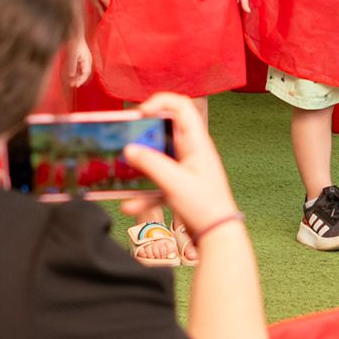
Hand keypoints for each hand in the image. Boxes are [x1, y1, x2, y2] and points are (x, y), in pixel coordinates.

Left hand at [67, 37, 92, 87]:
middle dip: (79, 80)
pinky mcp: (82, 59)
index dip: (81, 80)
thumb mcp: (72, 55)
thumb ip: (72, 65)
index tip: (76, 85)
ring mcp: (86, 60)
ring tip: (71, 82)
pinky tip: (72, 76)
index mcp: (87, 61)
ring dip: (78, 77)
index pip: (85, 73)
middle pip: (85, 74)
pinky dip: (77, 72)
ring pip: (83, 71)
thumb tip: (71, 75)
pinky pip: (81, 68)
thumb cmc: (74, 44)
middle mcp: (88, 61)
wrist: (76, 35)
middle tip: (72, 85)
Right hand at [120, 93, 241, 237]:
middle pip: (163, 131)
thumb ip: (150, 164)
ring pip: (156, 158)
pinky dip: (142, 192)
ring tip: (121, 168)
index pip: (181, 106)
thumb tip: (129, 149)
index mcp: (196, 142)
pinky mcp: (177, 186)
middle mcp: (190, 151)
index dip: (160, 102)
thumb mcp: (174, 182)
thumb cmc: (205, 205)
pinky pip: (155, 182)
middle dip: (142, 135)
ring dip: (139, 165)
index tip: (139, 114)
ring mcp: (183, 169)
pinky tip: (129, 205)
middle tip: (123, 139)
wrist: (217, 235)